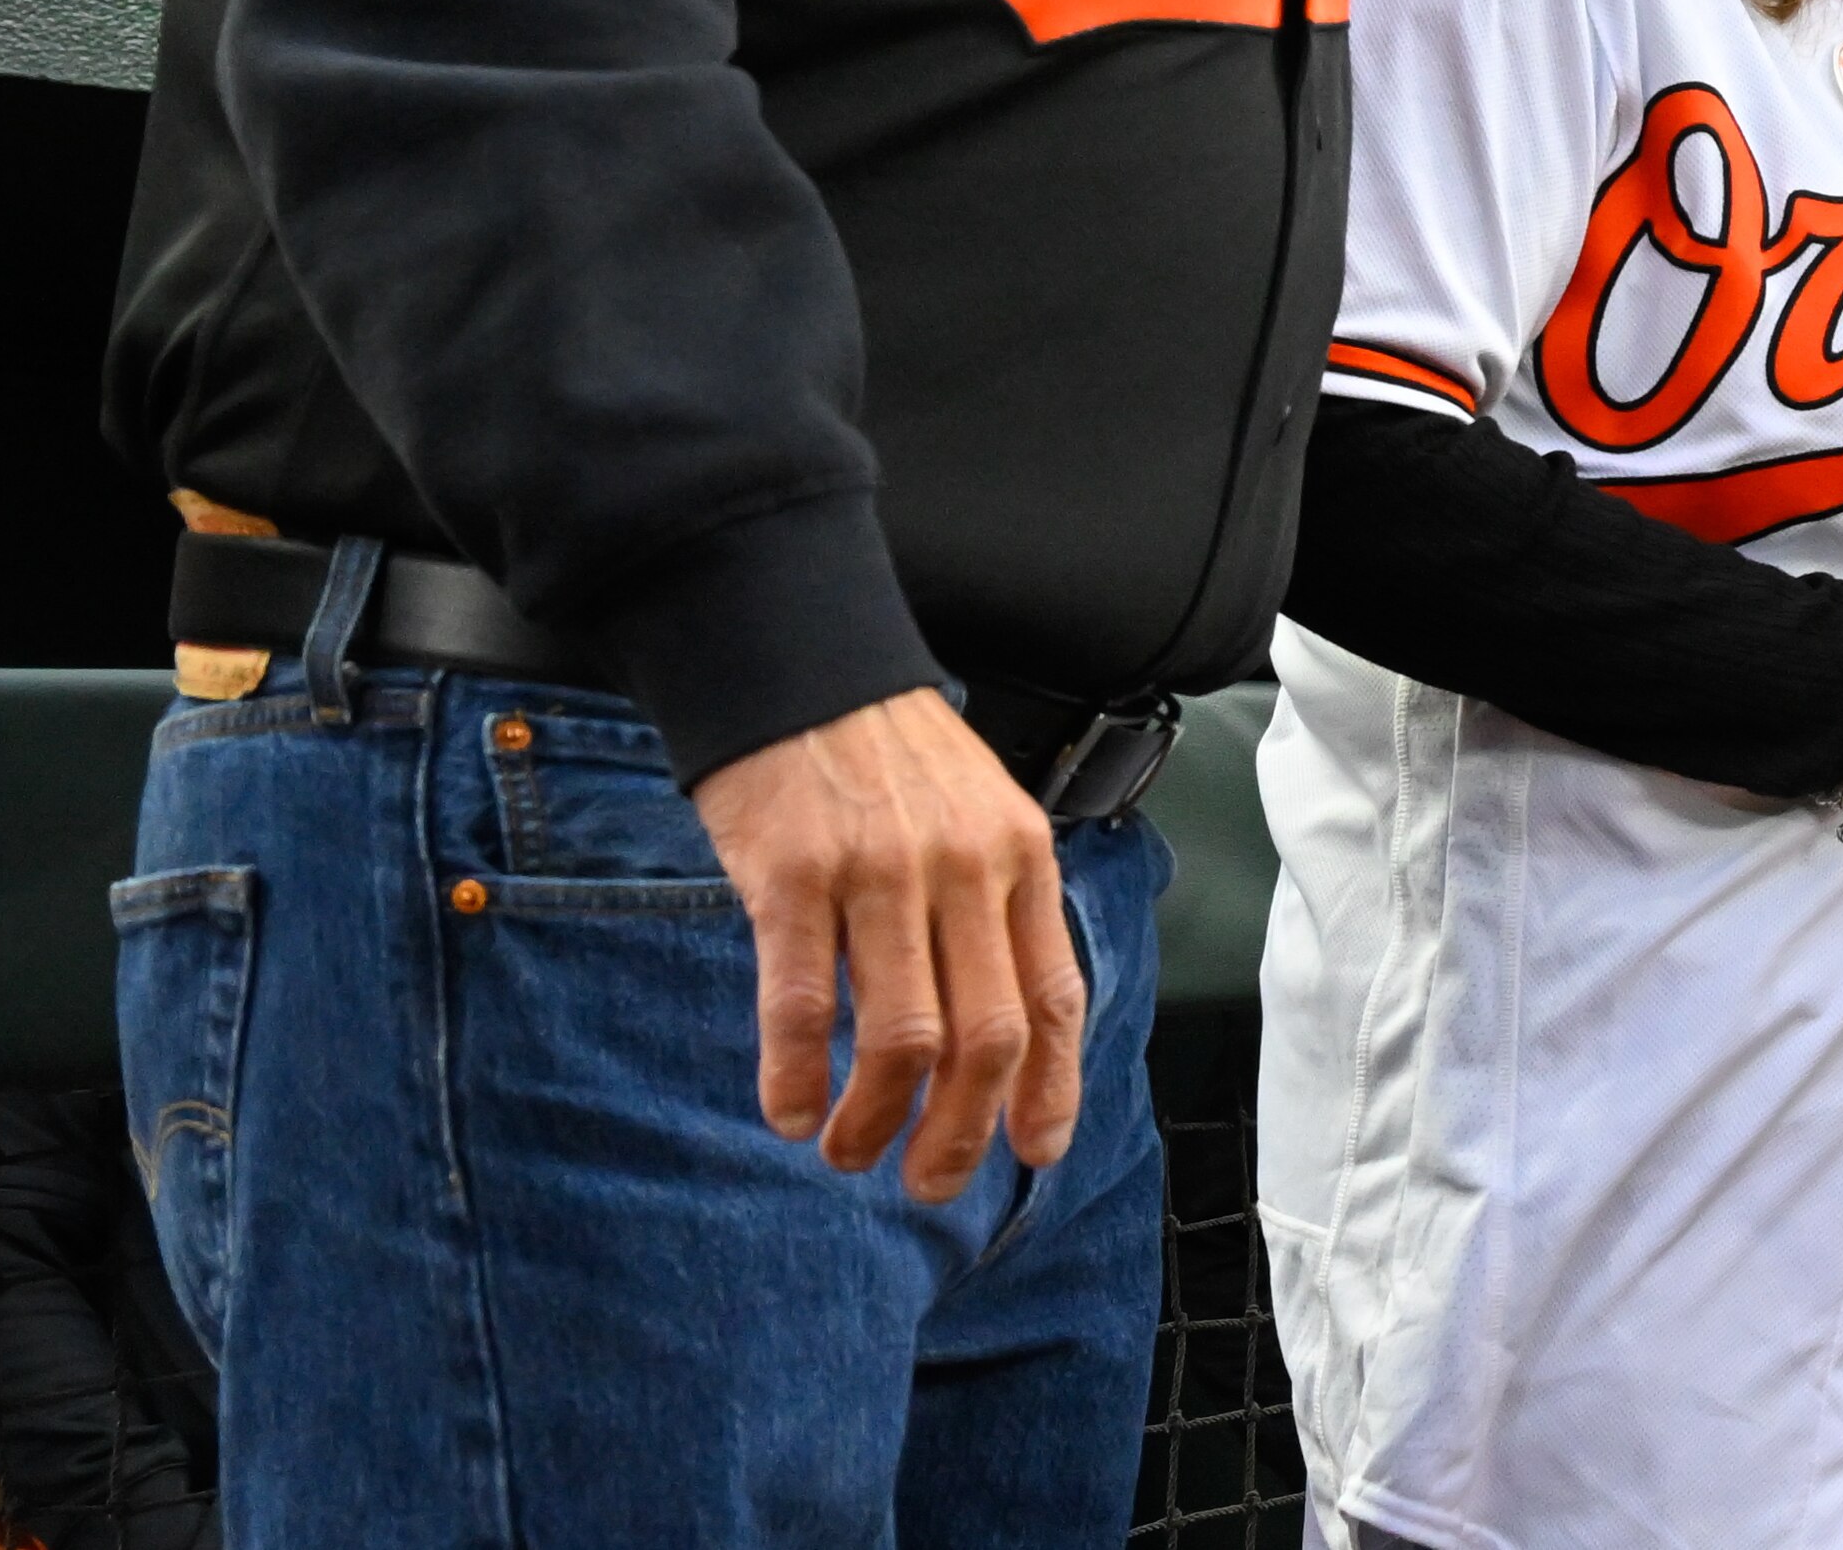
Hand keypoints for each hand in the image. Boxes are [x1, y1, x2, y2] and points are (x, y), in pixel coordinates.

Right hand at [689, 689, 1084, 1201]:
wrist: (799, 662)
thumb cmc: (888, 754)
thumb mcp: (977, 811)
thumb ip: (996, 905)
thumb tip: (1005, 1028)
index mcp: (1018, 857)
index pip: (1053, 995)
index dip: (1049, 1087)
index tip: (1032, 1152)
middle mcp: (962, 869)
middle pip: (986, 1037)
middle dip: (961, 1131)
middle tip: (928, 1180)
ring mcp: (879, 873)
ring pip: (902, 1036)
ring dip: (876, 1119)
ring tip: (848, 1152)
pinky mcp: (791, 876)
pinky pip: (803, 1002)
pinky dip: (797, 1075)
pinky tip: (789, 1111)